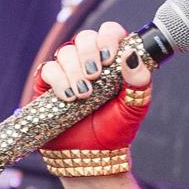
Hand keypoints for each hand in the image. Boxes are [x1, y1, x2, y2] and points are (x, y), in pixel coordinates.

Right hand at [41, 20, 153, 162]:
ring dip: (74, 71)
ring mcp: (68, 72)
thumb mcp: (135, 107)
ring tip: (83, 95)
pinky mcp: (49, 85)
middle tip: (95, 76)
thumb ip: (140, 81)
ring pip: (65, 52)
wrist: (92, 156)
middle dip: (89, 53)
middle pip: (85, 37)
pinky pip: (48, 69)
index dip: (108, 38)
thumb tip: (131, 56)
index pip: (109, 32)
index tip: (110, 57)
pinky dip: (58, 80)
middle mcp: (90, 62)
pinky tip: (68, 97)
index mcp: (113, 61)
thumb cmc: (116, 130)